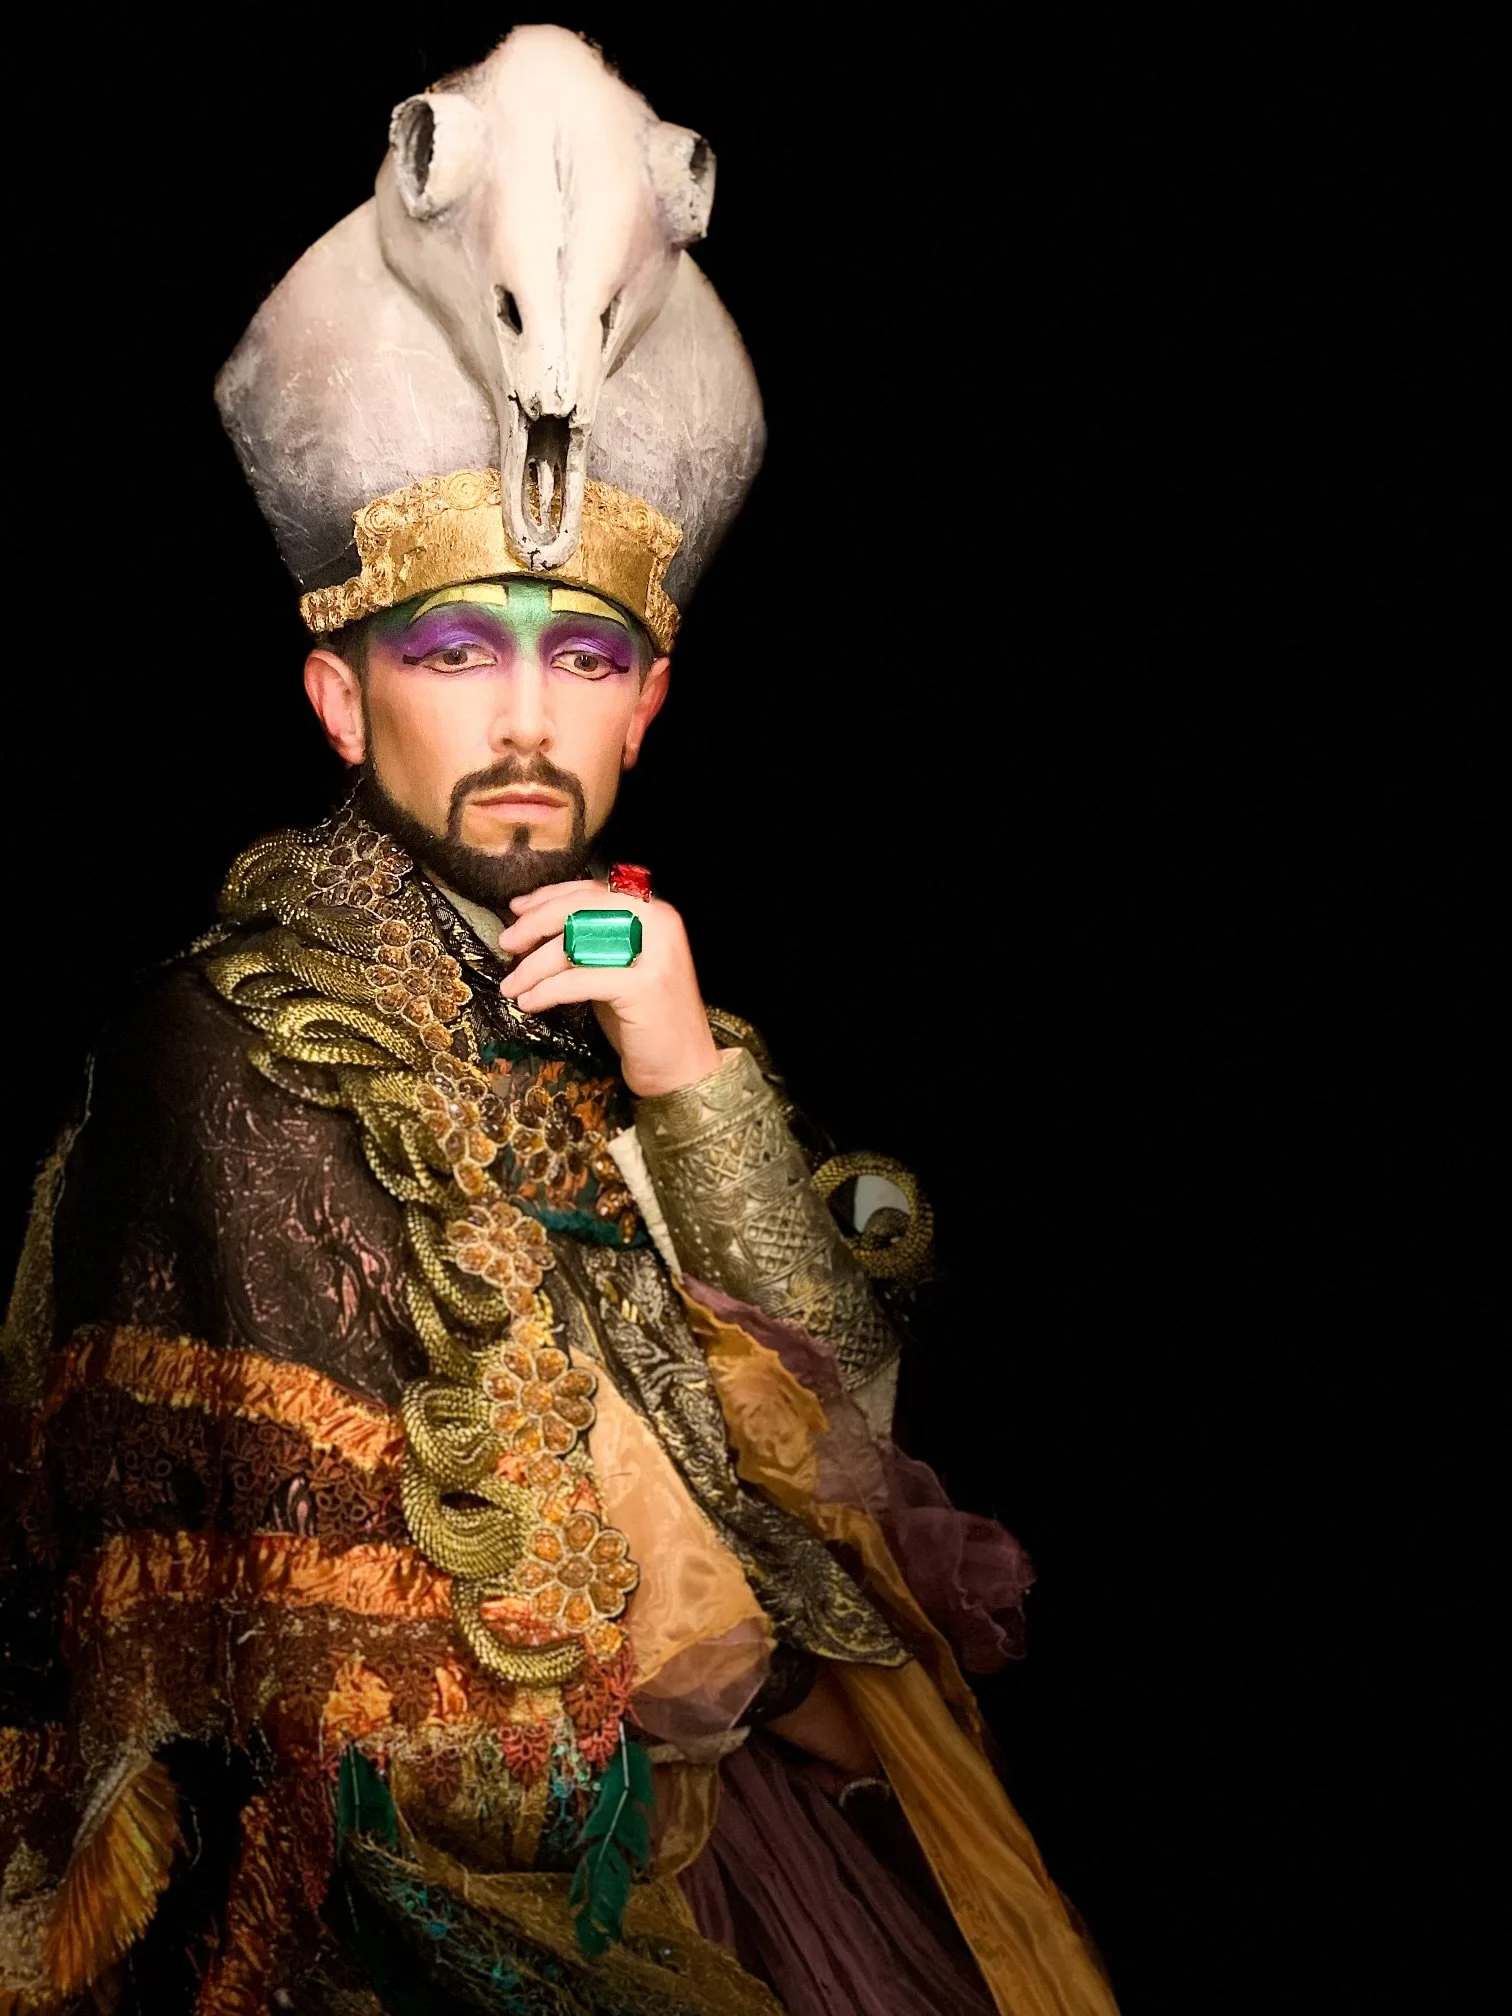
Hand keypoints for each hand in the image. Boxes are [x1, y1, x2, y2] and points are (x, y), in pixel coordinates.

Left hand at [497, 879, 722, 1097]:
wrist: (682, 1068)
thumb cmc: (642, 1019)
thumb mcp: (616, 967)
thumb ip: (590, 940)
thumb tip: (533, 923)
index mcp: (654, 912)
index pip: (593, 891)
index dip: (550, 897)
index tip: (517, 910)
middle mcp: (659, 924)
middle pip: (582, 909)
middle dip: (536, 924)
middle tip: (507, 943)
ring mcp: (655, 954)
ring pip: (577, 945)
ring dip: (533, 966)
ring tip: (511, 985)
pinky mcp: (644, 987)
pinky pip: (579, 980)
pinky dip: (546, 991)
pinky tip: (529, 1003)